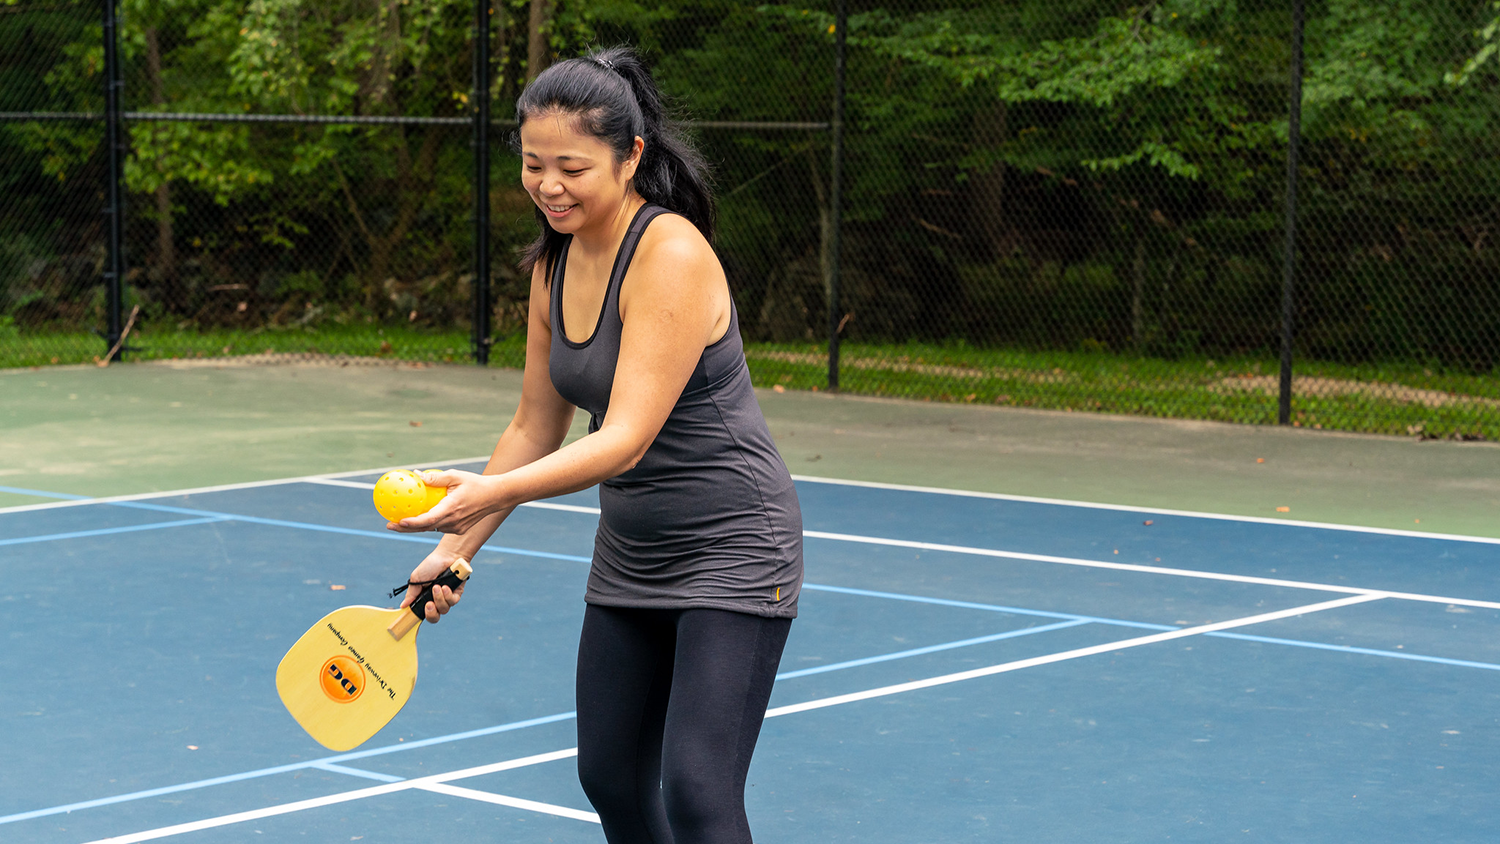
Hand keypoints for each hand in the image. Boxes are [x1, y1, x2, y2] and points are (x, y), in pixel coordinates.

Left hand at [387, 469, 501, 534]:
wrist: (496, 497)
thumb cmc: (475, 484)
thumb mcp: (456, 476)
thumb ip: (436, 477)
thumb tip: (416, 475)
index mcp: (452, 508)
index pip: (428, 519)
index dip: (412, 523)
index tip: (398, 521)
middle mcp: (453, 521)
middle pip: (425, 528)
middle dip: (405, 528)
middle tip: (389, 524)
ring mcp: (456, 527)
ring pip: (431, 528)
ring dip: (416, 526)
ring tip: (399, 522)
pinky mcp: (458, 529)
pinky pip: (439, 526)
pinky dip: (429, 523)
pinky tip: (418, 518)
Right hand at [400, 549, 466, 623]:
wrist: (447, 556)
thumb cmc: (431, 566)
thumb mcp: (416, 579)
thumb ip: (411, 594)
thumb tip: (403, 606)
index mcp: (424, 598)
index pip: (422, 614)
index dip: (420, 617)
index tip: (418, 613)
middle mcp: (435, 601)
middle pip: (434, 618)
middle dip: (431, 613)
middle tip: (429, 604)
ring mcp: (446, 598)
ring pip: (443, 610)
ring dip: (439, 599)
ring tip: (437, 587)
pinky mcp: (457, 594)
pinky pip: (453, 602)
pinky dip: (448, 595)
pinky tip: (445, 586)